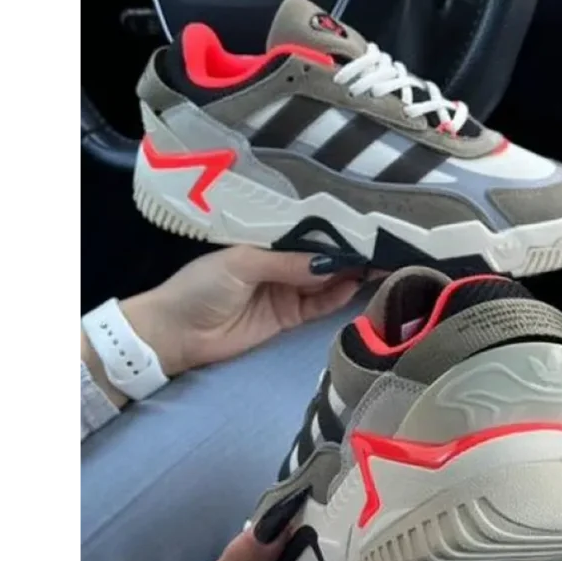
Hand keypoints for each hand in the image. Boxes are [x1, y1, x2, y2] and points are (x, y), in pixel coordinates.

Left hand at [123, 247, 362, 376]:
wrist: (177, 335)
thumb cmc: (201, 287)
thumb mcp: (241, 264)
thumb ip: (287, 262)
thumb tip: (332, 262)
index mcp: (266, 243)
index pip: (307, 233)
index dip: (335, 230)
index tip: (365, 225)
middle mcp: (280, 264)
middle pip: (322, 257)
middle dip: (351, 251)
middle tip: (385, 245)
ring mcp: (286, 291)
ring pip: (326, 280)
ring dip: (351, 273)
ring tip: (381, 263)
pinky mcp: (289, 318)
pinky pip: (319, 305)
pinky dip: (337, 296)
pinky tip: (356, 285)